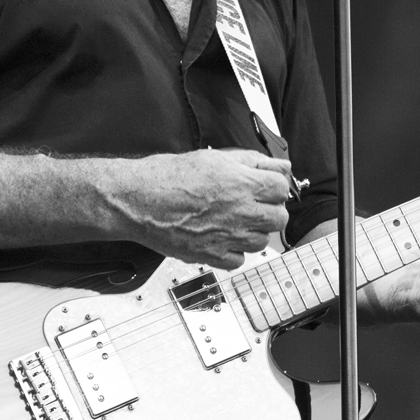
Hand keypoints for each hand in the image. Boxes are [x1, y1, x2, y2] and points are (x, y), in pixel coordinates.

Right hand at [120, 149, 290, 268]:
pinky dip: (235, 252)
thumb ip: (252, 161)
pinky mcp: (210, 255)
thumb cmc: (167, 177)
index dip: (275, 186)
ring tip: (237, 221)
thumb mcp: (214, 158)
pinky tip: (224, 238)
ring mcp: (227, 236)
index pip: (282, 188)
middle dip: (270, 210)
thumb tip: (278, 165)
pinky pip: (238, 261)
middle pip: (278, 218)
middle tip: (254, 205)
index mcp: (242, 184)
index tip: (266, 186)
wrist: (137, 200)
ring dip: (254, 232)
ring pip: (262, 242)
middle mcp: (239, 212)